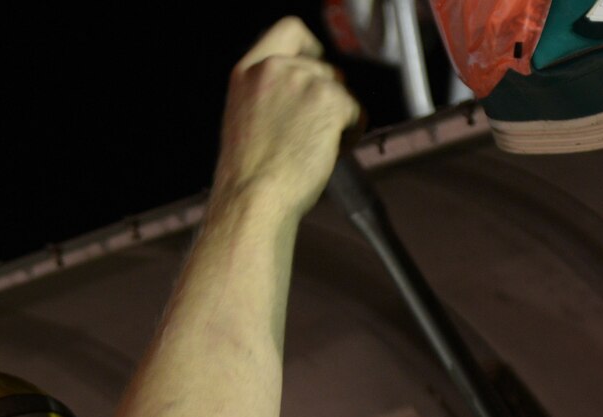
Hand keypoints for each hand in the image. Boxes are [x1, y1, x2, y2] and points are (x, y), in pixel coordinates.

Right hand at [212, 17, 361, 219]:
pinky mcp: (332, 100)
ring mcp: (305, 81)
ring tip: (316, 148)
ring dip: (338, 117)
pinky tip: (329, 153)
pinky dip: (351, 133)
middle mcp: (276, 68)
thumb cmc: (248, 176)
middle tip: (313, 132)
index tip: (316, 64)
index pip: (289, 31)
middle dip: (326, 97)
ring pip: (342, 90)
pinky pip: (357, 111)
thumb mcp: (245, 119)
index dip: (310, 47)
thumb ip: (269, 95)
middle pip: (323, 66)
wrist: (254, 200)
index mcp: (247, 72)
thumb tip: (301, 95)